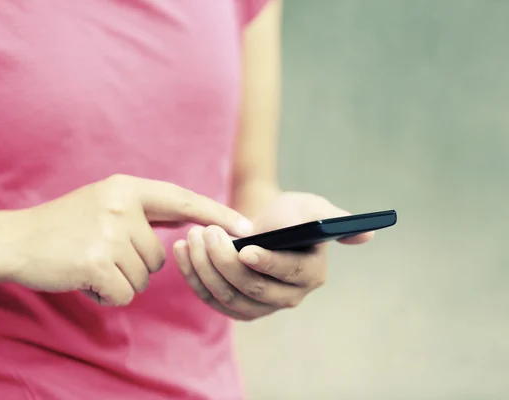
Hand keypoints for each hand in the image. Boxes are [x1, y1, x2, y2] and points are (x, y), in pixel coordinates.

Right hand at [0, 174, 252, 305]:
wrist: (15, 241)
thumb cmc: (64, 227)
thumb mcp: (105, 203)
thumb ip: (146, 211)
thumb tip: (187, 221)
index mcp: (126, 188)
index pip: (182, 200)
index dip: (215, 214)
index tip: (245, 226)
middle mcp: (122, 205)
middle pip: (160, 256)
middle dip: (135, 266)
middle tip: (99, 254)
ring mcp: (110, 232)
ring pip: (144, 277)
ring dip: (120, 279)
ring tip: (89, 263)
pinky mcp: (98, 261)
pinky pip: (126, 293)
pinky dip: (108, 295)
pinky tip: (84, 278)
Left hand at [173, 192, 373, 320]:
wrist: (264, 225)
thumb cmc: (291, 213)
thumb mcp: (313, 208)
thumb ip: (335, 219)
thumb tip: (368, 234)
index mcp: (311, 273)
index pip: (289, 273)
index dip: (267, 262)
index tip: (245, 248)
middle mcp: (289, 296)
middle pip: (252, 289)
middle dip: (224, 261)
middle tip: (205, 232)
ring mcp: (261, 306)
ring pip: (227, 297)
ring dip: (203, 268)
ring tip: (190, 237)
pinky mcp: (236, 307)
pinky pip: (210, 298)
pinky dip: (192, 276)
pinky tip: (181, 251)